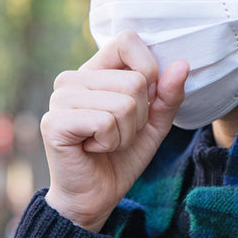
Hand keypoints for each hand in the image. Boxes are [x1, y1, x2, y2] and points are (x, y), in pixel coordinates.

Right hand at [41, 31, 188, 231]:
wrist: (95, 197)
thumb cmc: (121, 157)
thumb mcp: (154, 124)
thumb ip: (168, 94)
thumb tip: (182, 64)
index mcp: (95, 70)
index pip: (127, 40)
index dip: (148, 69)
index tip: (141, 101)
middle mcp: (72, 78)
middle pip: (135, 81)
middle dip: (139, 117)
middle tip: (117, 134)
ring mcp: (60, 98)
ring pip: (124, 103)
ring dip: (126, 133)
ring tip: (106, 143)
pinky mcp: (54, 122)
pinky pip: (106, 122)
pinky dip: (110, 142)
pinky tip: (92, 149)